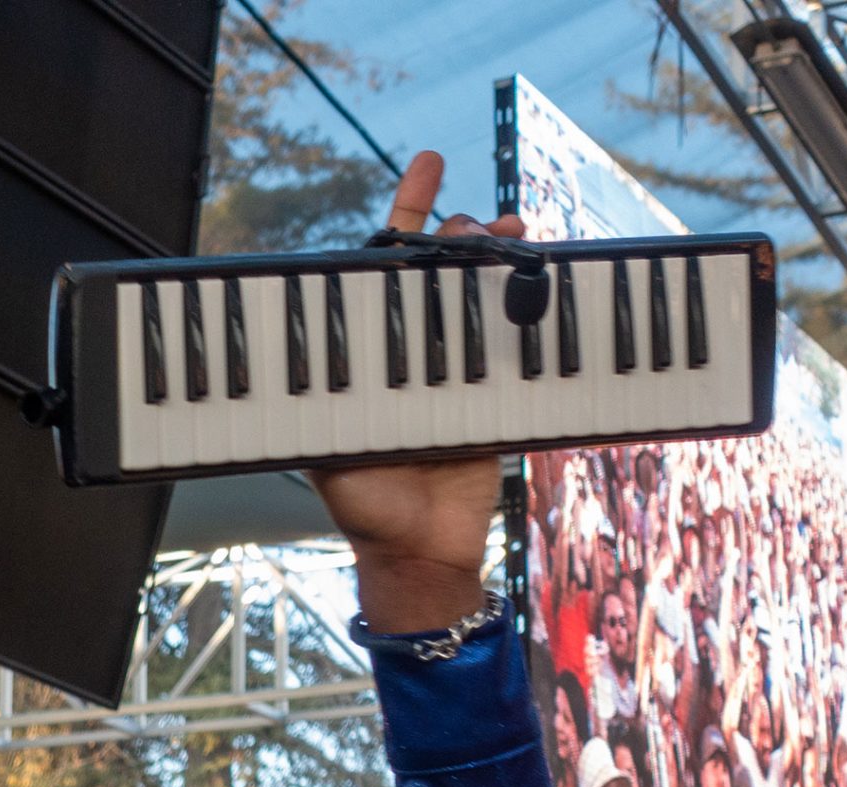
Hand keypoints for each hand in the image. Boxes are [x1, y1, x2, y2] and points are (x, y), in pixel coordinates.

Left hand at [307, 150, 521, 632]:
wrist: (421, 556)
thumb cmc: (366, 509)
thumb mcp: (326, 457)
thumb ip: (317, 415)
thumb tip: (293, 374)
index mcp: (373, 358)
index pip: (381, 277)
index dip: (402, 223)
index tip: (426, 170)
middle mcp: (417, 355)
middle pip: (443, 275)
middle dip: (465, 235)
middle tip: (485, 217)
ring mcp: (463, 372)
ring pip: (485, 300)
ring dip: (505, 263)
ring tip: (517, 235)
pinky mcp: (503, 396)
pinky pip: (526, 347)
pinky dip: (544, 314)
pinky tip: (554, 285)